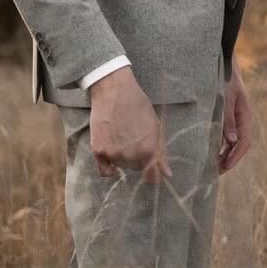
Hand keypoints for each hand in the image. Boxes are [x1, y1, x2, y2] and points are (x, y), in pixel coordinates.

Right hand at [88, 66, 169, 184]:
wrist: (113, 90)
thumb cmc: (137, 105)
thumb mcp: (155, 126)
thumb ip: (161, 153)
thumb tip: (168, 174)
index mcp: (149, 150)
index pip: (151, 178)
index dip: (152, 174)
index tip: (151, 169)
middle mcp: (131, 155)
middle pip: (136, 169)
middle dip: (138, 158)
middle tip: (134, 138)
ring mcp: (113, 154)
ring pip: (121, 167)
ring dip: (122, 158)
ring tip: (122, 137)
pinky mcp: (98, 150)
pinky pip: (105, 171)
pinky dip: (109, 166)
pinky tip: (112, 152)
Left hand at [219, 68, 252, 173]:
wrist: (225, 63)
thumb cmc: (225, 78)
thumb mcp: (225, 98)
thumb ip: (228, 118)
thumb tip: (232, 140)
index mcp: (245, 115)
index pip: (244, 141)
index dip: (235, 156)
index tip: (225, 167)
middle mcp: (243, 119)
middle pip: (240, 144)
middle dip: (230, 159)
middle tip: (217, 172)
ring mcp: (237, 118)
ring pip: (235, 141)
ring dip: (226, 154)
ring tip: (214, 166)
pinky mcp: (230, 116)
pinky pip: (229, 134)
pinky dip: (223, 145)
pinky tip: (213, 150)